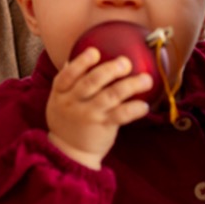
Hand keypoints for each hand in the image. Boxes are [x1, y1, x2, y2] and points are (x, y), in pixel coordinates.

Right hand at [45, 48, 152, 169]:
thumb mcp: (58, 101)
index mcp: (61, 93)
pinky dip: (134, 109)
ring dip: (130, 86)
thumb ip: (67, 82)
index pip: (68, 75)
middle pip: (91, 82)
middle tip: (126, 62)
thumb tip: (73, 60)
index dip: (81, 63)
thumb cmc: (67, 121)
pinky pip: (121, 116)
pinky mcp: (103, 126)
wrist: (70, 151)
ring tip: (146, 79)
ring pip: (110, 96)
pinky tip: (145, 105)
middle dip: (110, 70)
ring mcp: (89, 115)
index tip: (95, 51)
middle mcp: (73, 103)